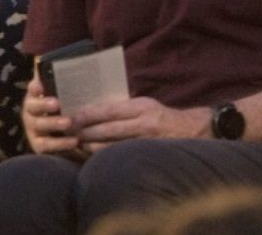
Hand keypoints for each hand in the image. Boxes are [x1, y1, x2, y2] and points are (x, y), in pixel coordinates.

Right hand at [21, 74, 84, 158]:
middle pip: (33, 107)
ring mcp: (33, 130)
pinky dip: (60, 144)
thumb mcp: (66, 93)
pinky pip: (47, 145)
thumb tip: (67, 59)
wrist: (66, 135)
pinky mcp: (39, 146)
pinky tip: (74, 140)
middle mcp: (31, 112)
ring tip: (69, 122)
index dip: (36, 86)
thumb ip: (62, 79)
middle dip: (43, 104)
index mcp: (36, 97)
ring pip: (39, 126)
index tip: (41, 85)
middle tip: (57, 103)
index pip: (33, 89)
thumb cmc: (66, 108)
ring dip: (53, 123)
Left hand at [72, 97, 209, 153]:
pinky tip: (93, 156)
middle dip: (85, 131)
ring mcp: (146, 140)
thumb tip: (94, 109)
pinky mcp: (148, 153)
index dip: (88, 114)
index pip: (109, 109)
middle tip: (67, 132)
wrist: (194, 130)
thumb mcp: (146, 105)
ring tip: (76, 145)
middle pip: (107, 129)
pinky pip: (121, 155)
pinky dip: (104, 156)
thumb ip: (124, 108)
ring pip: (111, 145)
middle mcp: (144, 122)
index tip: (72, 116)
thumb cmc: (163, 117)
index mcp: (142, 106)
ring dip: (91, 146)